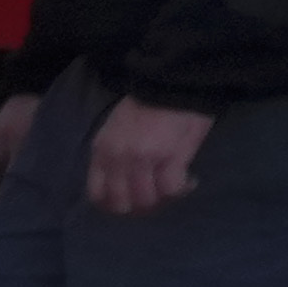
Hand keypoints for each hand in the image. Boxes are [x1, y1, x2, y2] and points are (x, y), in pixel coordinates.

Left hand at [80, 100, 211, 219]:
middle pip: (122, 203)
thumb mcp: (117, 126)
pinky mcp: (170, 157)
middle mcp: (118, 159)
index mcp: (103, 150)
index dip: (114, 205)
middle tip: (156, 199)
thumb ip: (114, 151)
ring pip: (147, 199)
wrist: (174, 79)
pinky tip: (189, 182)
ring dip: (162, 200)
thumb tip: (122, 177)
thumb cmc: (148, 101)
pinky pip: (172, 189)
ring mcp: (143, 160)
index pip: (97, 193)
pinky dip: (181, 190)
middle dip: (139, 207)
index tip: (131, 202)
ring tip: (174, 189)